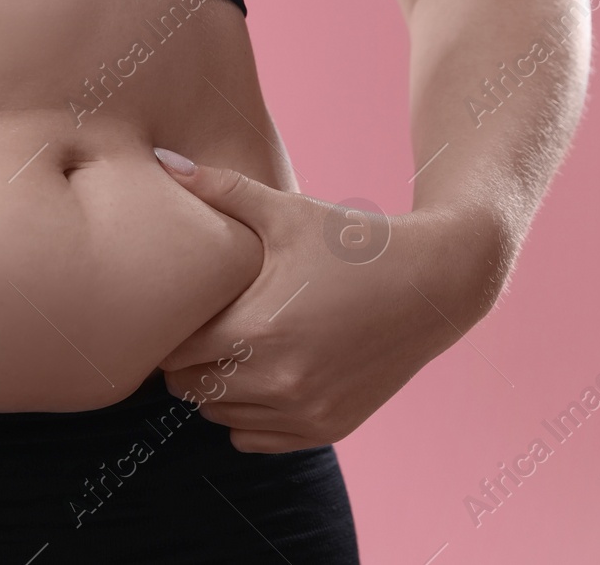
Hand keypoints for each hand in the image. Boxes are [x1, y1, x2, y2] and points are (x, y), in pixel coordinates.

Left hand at [153, 148, 504, 452]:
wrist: (435, 282)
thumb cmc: (355, 242)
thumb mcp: (288, 211)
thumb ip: (221, 188)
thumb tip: (165, 160)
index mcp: (258, 331)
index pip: (173, 353)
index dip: (173, 328)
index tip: (188, 307)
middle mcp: (277, 382)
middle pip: (189, 388)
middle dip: (189, 358)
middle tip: (209, 324)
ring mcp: (304, 411)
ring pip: (218, 416)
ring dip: (217, 387)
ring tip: (237, 345)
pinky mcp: (327, 428)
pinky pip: (254, 438)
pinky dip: (249, 414)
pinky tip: (265, 375)